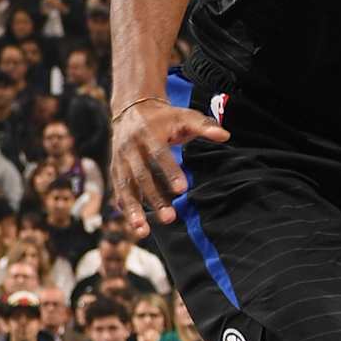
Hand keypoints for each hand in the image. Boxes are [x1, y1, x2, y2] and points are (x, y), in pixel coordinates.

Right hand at [109, 98, 229, 233]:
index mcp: (147, 133)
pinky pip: (118, 190)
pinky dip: (125, 207)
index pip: (159, 154)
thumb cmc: (164, 117)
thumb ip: (203, 126)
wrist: (131, 110)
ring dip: (133, 210)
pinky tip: (134, 225)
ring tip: (142, 231)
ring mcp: (120, 160)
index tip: (182, 190)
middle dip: (154, 198)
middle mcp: (130, 148)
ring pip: (125, 187)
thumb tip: (224, 135)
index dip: (170, 171)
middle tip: (169, 218)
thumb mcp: (184, 116)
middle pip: (141, 175)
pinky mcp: (116, 170)